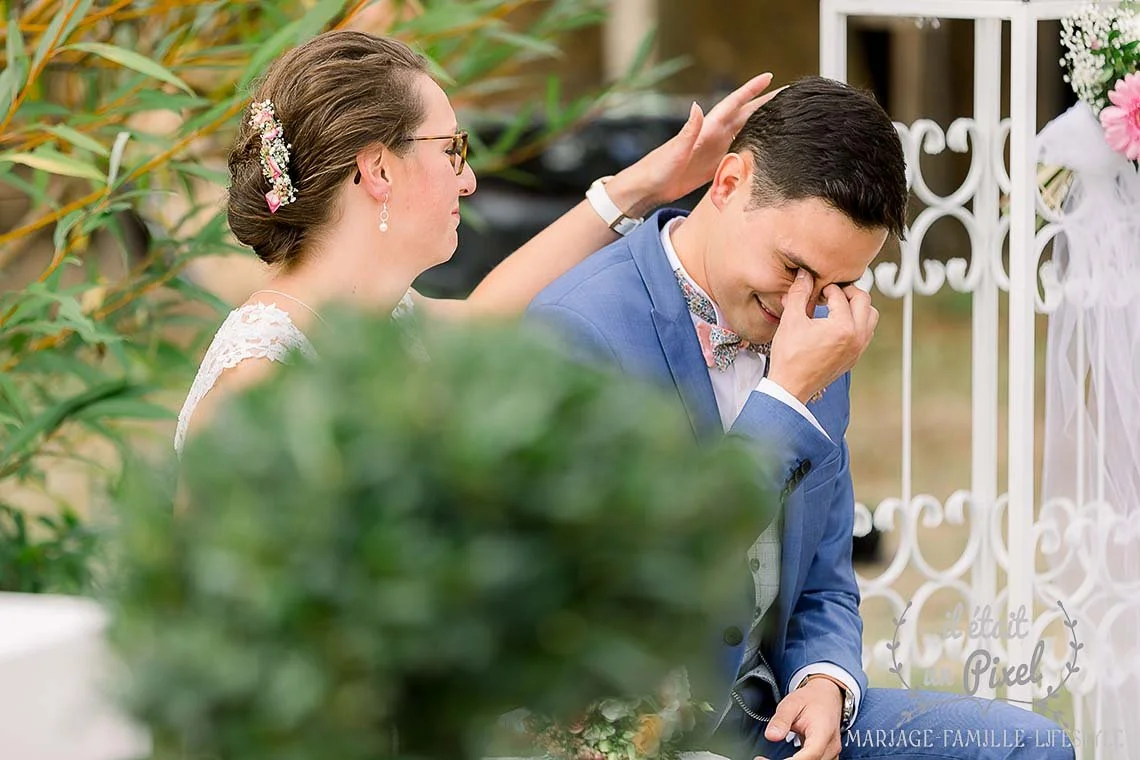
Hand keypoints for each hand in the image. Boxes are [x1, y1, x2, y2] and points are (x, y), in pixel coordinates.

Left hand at [606, 73, 781, 215]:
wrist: (647, 188)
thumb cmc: (657, 169)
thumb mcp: (674, 150)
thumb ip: (688, 130)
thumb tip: (696, 106)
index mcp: (707, 129)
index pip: (734, 104)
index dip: (751, 90)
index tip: (770, 77)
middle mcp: (713, 136)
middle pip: (746, 115)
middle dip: (766, 103)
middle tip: (788, 95)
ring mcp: (715, 150)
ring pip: (745, 132)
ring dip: (763, 124)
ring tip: (783, 118)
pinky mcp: (714, 165)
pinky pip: (738, 153)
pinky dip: (753, 147)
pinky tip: (765, 148)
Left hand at [762, 677, 843, 759]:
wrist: (826, 696)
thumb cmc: (811, 699)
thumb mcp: (791, 703)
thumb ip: (781, 720)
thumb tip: (771, 736)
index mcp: (823, 732)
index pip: (810, 755)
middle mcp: (830, 746)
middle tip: (763, 758)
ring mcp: (831, 753)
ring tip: (769, 758)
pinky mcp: (828, 756)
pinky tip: (785, 759)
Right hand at [766, 270, 877, 403]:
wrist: (790, 387)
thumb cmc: (789, 355)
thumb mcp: (791, 320)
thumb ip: (799, 294)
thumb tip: (804, 274)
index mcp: (843, 327)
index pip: (841, 295)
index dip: (826, 288)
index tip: (816, 290)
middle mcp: (857, 337)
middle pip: (864, 301)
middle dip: (848, 292)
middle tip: (831, 293)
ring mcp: (858, 349)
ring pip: (870, 317)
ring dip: (857, 307)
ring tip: (837, 307)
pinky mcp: (855, 358)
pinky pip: (866, 333)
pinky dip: (856, 323)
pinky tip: (836, 324)